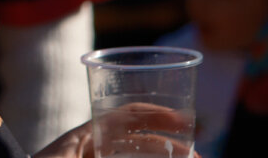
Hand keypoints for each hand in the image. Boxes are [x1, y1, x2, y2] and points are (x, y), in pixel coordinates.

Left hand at [33, 104, 199, 157]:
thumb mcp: (71, 156)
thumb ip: (107, 149)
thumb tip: (152, 143)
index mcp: (85, 133)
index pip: (127, 114)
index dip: (158, 113)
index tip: (185, 122)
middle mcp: (91, 144)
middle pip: (137, 137)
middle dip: (169, 143)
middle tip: (196, 154)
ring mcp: (93, 156)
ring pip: (134, 155)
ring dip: (161, 157)